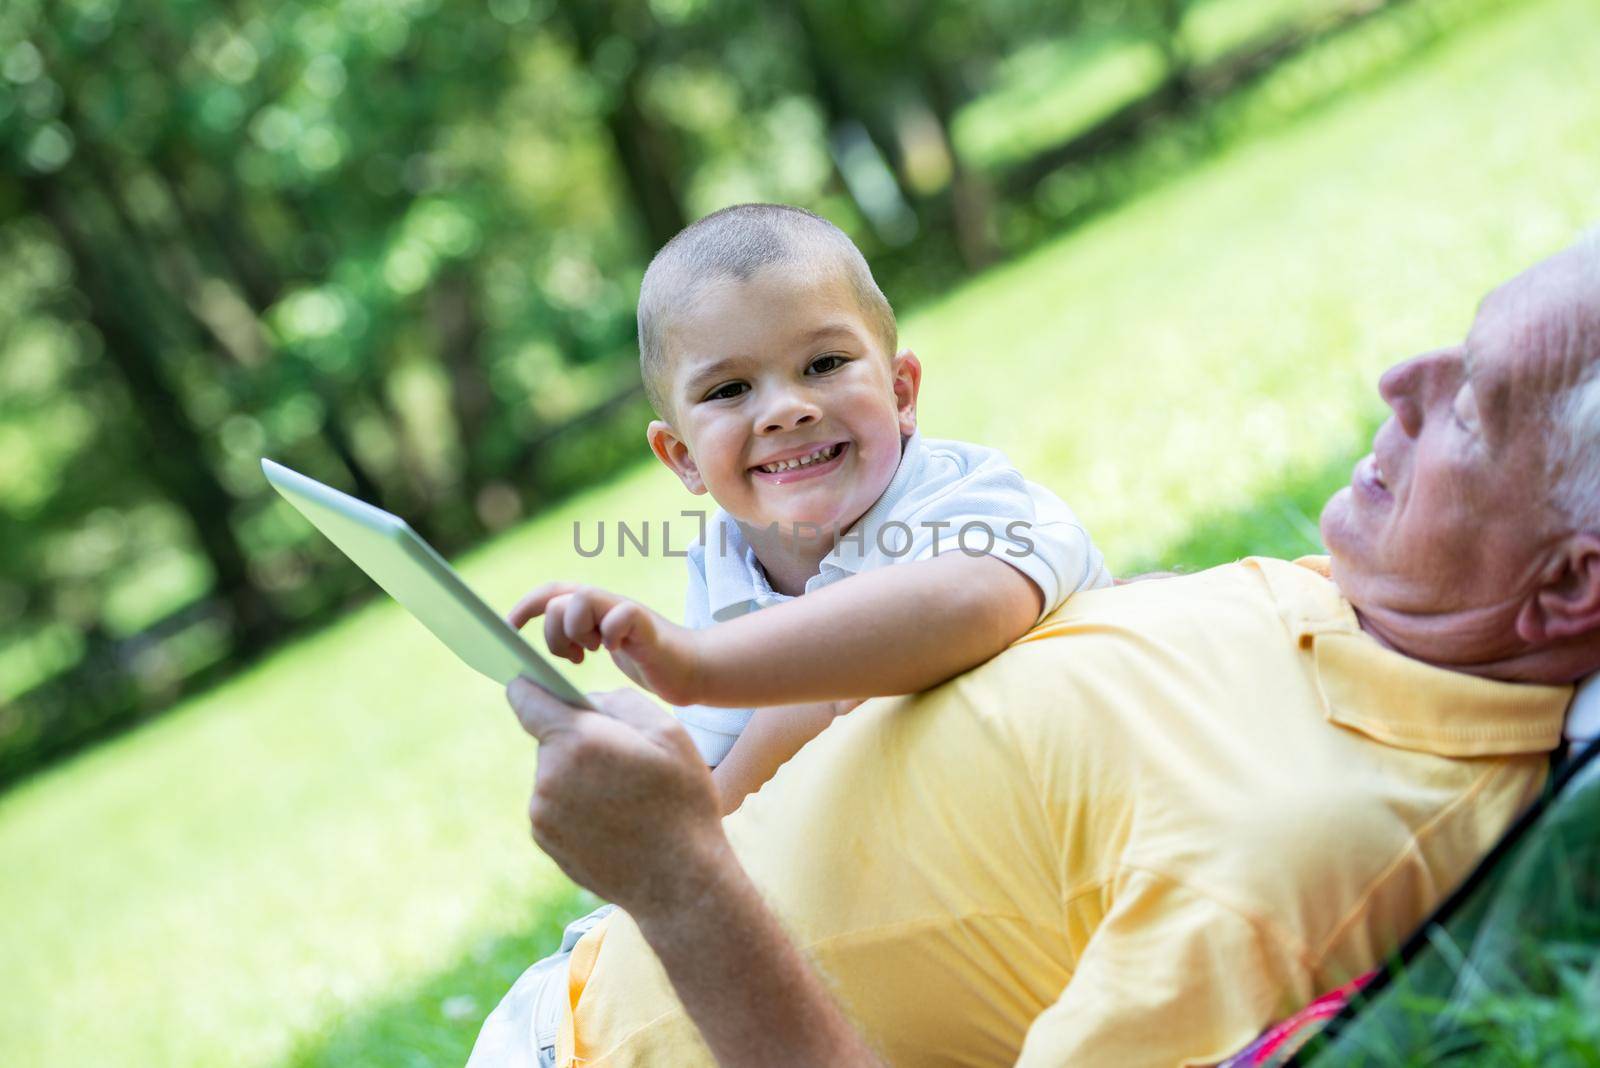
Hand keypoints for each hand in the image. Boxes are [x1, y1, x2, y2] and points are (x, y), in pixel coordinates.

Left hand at [507, 679, 729, 915]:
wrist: (680, 881)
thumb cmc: (681, 801)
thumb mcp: (668, 732)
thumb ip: (618, 700)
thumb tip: (586, 701)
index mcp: (577, 740)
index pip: (526, 697)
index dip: (530, 685)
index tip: (533, 680)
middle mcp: (548, 776)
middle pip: (550, 738)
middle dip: (578, 739)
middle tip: (624, 759)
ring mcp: (542, 813)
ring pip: (554, 772)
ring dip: (579, 774)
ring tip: (625, 797)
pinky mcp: (544, 840)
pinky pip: (555, 805)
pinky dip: (576, 805)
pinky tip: (614, 820)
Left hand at [508, 583, 701, 704]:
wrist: (689, 669)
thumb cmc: (642, 660)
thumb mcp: (598, 649)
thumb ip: (571, 644)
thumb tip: (529, 665)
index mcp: (591, 608)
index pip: (549, 592)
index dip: (525, 606)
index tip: (507, 629)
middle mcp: (605, 602)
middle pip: (558, 600)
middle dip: (554, 634)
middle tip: (574, 657)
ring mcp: (624, 610)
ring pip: (582, 598)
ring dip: (577, 629)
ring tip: (591, 651)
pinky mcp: (646, 624)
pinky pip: (620, 615)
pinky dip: (610, 633)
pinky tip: (614, 650)